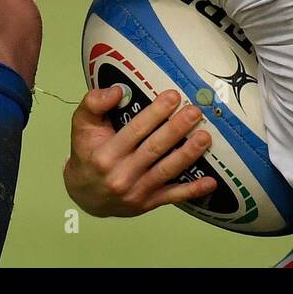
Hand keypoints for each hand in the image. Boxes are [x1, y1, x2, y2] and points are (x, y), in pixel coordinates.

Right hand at [63, 87, 216, 216]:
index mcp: (106, 154)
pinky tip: (211, 181)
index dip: (156, 113)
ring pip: (166, 171)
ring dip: (188, 154)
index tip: (173, 96)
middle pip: (154, 149)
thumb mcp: (81, 125)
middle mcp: (121, 174)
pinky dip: (193, 190)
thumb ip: (94, 104)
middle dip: (177, 129)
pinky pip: (173, 197)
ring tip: (205, 137)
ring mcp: (136, 191)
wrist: (84, 194)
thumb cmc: (87, 152)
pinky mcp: (148, 203)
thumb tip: (118, 90)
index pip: (135, 130)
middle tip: (195, 112)